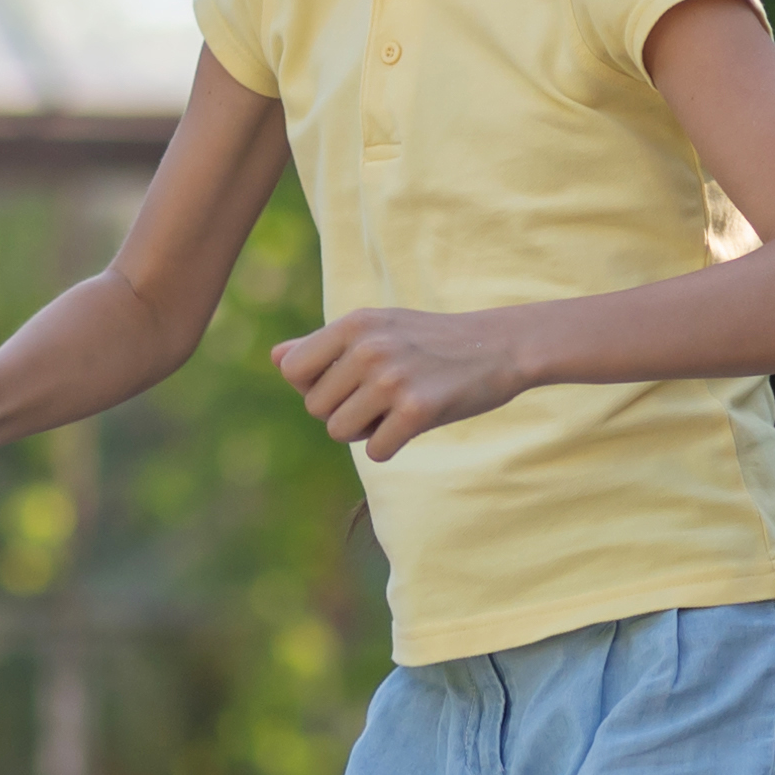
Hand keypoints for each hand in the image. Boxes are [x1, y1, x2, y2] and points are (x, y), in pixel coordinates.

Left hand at [275, 306, 531, 460]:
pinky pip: (375, 451)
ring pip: (340, 432)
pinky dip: (389, 447)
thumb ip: (324, 344)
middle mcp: (369, 348)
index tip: (344, 385)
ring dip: (364, 432)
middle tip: (379, 398)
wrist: (499, 346)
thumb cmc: (429, 341)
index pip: (293, 370)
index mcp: (354, 324)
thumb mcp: (377, 328)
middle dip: (342, 412)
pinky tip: (412, 425)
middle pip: (316, 408)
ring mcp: (393, 379)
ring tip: (394, 409)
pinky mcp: (418, 410)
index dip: (313, 387)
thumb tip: (275, 358)